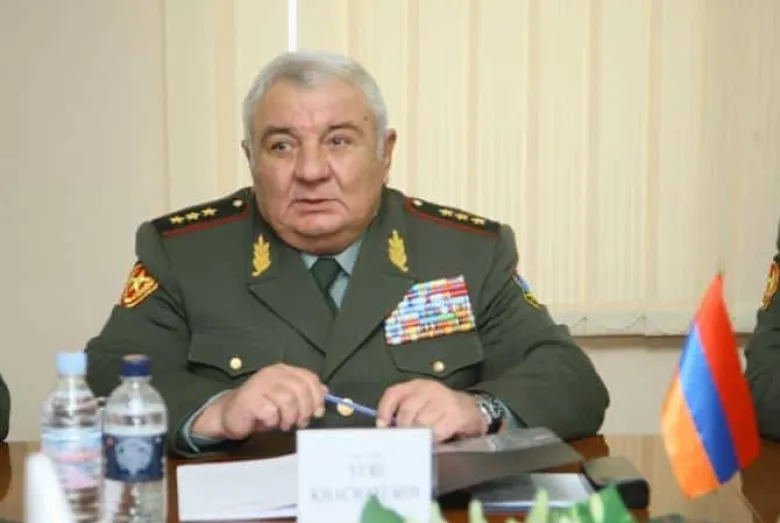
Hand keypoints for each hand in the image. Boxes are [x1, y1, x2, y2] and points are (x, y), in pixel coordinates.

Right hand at [192, 363, 326, 439]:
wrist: (230, 415)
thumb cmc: (262, 408)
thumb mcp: (286, 400)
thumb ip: (305, 394)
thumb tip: (325, 392)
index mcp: (284, 370)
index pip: (310, 378)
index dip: (317, 397)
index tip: (317, 412)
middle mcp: (272, 373)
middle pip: (301, 389)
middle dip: (305, 410)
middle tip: (299, 422)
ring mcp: (260, 384)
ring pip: (288, 400)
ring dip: (290, 417)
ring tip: (284, 423)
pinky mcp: (249, 399)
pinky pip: (271, 412)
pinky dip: (273, 421)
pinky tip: (268, 422)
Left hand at [376, 379, 486, 442]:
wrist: (471, 410)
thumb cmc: (441, 410)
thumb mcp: (421, 405)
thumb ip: (404, 413)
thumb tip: (387, 429)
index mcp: (415, 386)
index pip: (394, 394)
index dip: (384, 411)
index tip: (382, 426)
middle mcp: (428, 389)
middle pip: (407, 411)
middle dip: (402, 429)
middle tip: (401, 441)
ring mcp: (443, 400)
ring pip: (421, 422)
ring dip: (417, 436)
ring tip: (417, 443)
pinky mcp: (455, 413)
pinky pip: (437, 431)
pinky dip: (432, 439)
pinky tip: (433, 441)